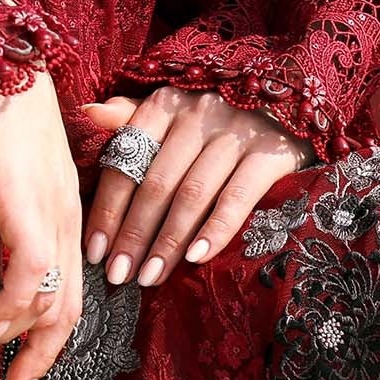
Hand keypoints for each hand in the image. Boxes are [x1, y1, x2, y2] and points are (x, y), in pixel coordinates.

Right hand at [0, 68, 82, 379]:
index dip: (44, 341)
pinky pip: (30, 271)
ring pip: (54, 296)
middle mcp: (66, 219)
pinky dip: (11, 305)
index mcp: (60, 216)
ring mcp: (50, 212)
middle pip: (68, 308)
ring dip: (18, 333)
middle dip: (41, 357)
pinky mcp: (26, 204)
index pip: (66, 293)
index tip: (20, 378)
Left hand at [77, 87, 311, 288]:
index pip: (125, 161)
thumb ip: (131, 116)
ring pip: (192, 194)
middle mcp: (198, 113)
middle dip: (133, 235)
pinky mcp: (271, 151)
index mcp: (166, 104)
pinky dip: (215, 230)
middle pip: (156, 183)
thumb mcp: (175, 110)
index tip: (94, 251)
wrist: (291, 102)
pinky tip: (196, 258)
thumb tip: (87, 113)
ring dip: (168, 241)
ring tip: (150, 277)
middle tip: (118, 276)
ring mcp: (236, 131)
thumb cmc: (218, 117)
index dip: (108, 209)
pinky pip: (238, 197)